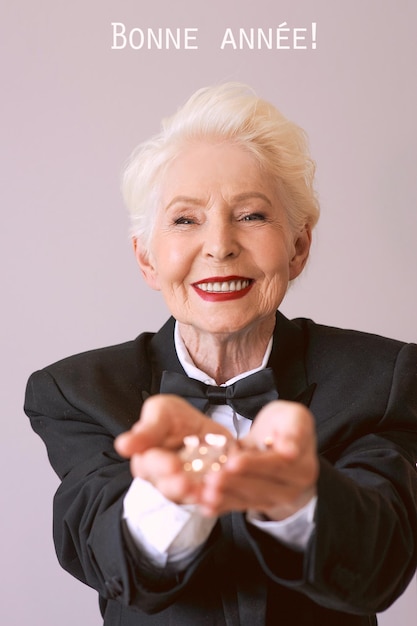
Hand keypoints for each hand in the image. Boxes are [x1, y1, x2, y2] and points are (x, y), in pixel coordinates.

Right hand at [114, 394, 232, 503]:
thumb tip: (123, 445)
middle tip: (188, 483)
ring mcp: (182, 489)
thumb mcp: (161, 412)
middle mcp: (161, 479)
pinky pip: (206, 502)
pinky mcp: (202, 493)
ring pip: (186, 498)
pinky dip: (212, 501)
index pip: (149, 465)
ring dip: (196, 496)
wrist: (200, 427)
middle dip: (178, 486)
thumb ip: (147, 429)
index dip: (161, 466)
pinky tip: (218, 498)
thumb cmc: (174, 418)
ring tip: (207, 493)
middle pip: (167, 487)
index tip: (173, 465)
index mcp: (147, 458)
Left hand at [198, 400, 318, 519]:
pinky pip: (239, 505)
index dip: (255, 464)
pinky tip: (206, 507)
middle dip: (234, 481)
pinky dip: (222, 506)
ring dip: (225, 497)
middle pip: (261, 485)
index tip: (234, 462)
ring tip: (206, 493)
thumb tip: (290, 451)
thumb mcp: (294, 417)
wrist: (278, 438)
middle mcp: (292, 486)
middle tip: (212, 478)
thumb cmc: (285, 424)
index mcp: (303, 465)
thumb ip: (294, 430)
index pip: (277, 464)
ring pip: (248, 498)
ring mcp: (275, 498)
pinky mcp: (258, 503)